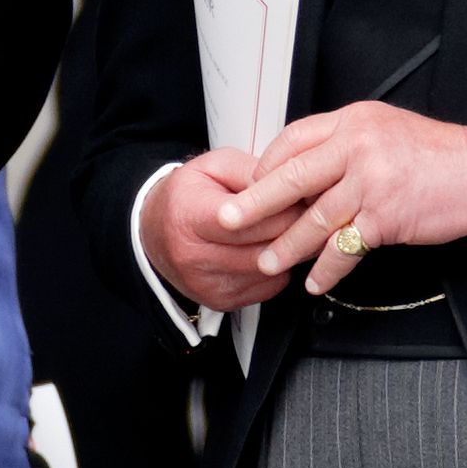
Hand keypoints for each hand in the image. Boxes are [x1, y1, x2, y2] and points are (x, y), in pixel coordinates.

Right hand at [139, 147, 300, 311]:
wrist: (155, 231)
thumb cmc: (186, 195)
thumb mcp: (214, 166)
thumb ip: (251, 172)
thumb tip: (289, 188)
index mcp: (188, 216)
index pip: (244, 220)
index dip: (280, 208)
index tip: (302, 197)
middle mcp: (193, 256)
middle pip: (261, 248)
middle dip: (293, 230)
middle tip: (311, 214)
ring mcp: (206, 284)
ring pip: (269, 271)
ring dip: (289, 252)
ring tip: (299, 230)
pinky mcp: (220, 301)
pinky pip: (267, 288)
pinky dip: (278, 269)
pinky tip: (276, 249)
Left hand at [215, 102, 466, 296]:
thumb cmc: (434, 154)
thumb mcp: (383, 129)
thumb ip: (345, 142)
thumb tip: (304, 166)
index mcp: (353, 120)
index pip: (294, 139)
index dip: (268, 164)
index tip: (252, 184)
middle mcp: (357, 146)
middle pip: (292, 175)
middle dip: (255, 202)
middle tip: (228, 219)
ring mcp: (371, 181)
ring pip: (315, 217)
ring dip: (288, 245)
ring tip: (268, 261)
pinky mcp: (387, 216)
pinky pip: (346, 246)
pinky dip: (328, 268)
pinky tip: (315, 280)